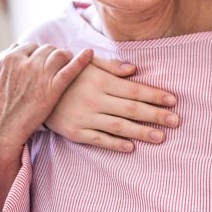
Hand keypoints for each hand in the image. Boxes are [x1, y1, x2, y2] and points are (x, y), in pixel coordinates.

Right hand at [0, 43, 92, 160]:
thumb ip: (3, 67)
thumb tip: (10, 52)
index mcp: (9, 60)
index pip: (31, 47)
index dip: (38, 54)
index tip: (43, 62)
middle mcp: (25, 63)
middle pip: (47, 49)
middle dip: (53, 56)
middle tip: (58, 67)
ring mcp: (40, 75)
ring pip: (59, 54)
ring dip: (66, 58)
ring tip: (69, 65)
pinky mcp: (52, 88)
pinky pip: (71, 68)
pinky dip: (82, 59)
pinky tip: (90, 54)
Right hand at [45, 56, 179, 151]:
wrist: (36, 90)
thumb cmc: (69, 74)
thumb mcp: (87, 63)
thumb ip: (111, 65)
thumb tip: (134, 69)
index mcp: (100, 82)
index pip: (133, 90)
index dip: (154, 95)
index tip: (173, 101)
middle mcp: (95, 100)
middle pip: (130, 109)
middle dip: (155, 115)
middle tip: (176, 121)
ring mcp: (85, 117)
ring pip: (118, 127)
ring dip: (141, 132)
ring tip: (161, 137)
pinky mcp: (76, 132)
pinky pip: (99, 140)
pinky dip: (116, 144)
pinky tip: (132, 147)